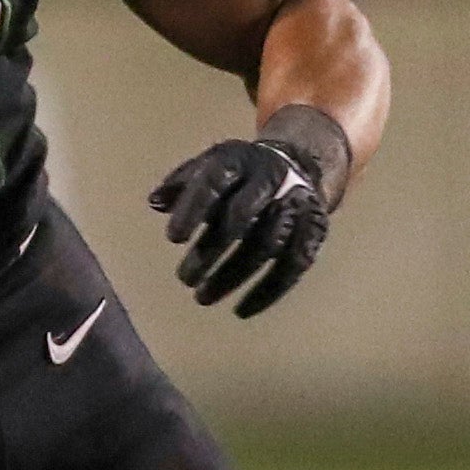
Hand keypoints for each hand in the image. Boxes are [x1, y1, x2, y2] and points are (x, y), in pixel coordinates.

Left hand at [150, 119, 338, 317]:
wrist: (297, 165)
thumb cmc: (239, 173)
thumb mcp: (209, 166)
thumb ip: (179, 184)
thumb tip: (155, 202)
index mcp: (239, 160)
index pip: (214, 180)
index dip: (194, 208)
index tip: (174, 239)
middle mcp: (271, 179)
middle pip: (242, 215)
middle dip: (212, 249)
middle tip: (185, 279)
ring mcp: (296, 205)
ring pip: (267, 245)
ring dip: (233, 275)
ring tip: (203, 297)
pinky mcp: (313, 230)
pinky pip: (293, 266)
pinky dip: (268, 291)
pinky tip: (242, 310)